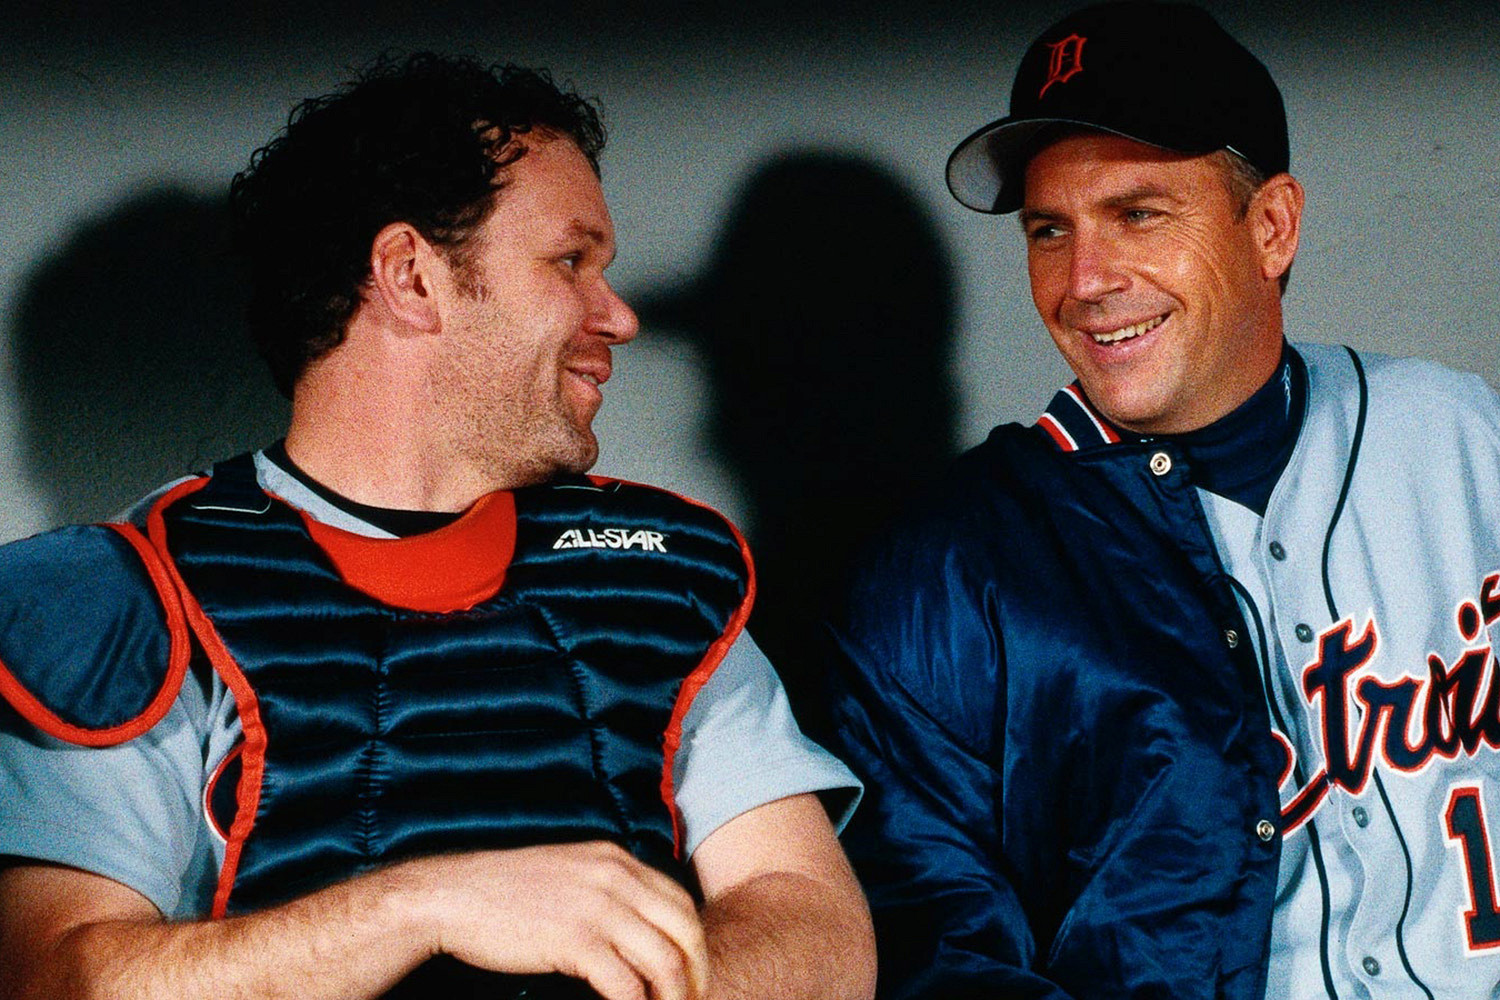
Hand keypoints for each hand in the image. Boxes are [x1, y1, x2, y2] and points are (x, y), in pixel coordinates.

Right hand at [400, 841, 707, 999]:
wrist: (452, 896)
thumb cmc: (504, 892)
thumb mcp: (569, 874)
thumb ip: (607, 889)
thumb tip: (637, 926)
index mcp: (616, 859)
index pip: (679, 901)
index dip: (694, 942)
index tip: (691, 973)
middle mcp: (616, 876)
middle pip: (685, 929)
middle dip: (696, 972)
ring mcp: (598, 907)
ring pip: (664, 961)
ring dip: (674, 997)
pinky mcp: (576, 940)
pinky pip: (626, 985)